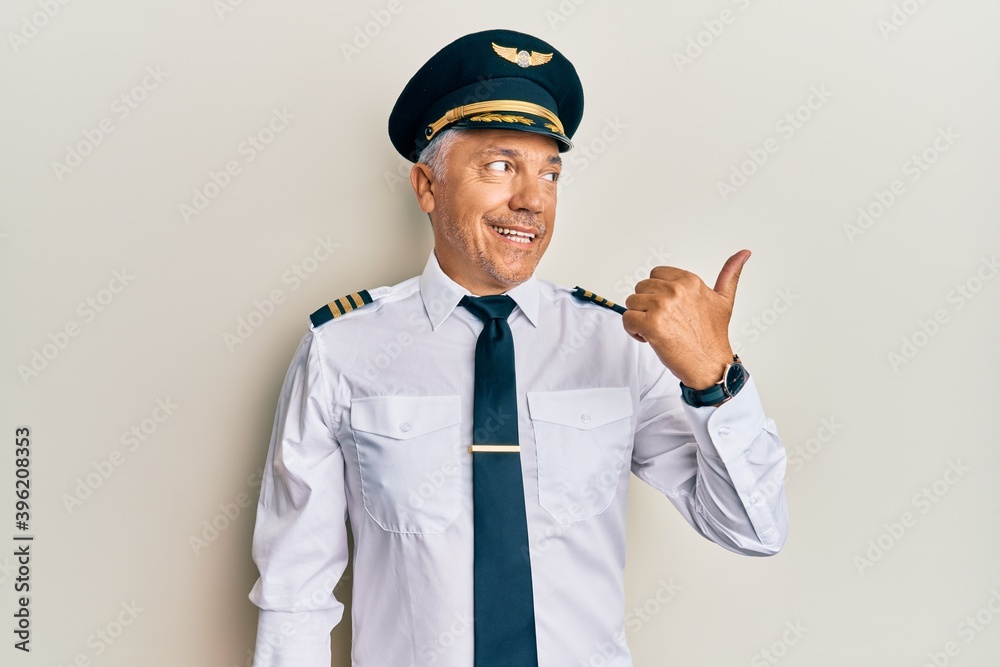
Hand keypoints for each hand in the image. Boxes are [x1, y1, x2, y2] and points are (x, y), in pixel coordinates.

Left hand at [622, 250, 749, 388]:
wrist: (711, 365)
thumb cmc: (714, 336)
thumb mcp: (724, 300)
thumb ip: (730, 274)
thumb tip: (744, 252)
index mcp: (689, 281)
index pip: (655, 274)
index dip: (657, 293)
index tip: (668, 308)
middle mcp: (675, 290)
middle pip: (641, 288)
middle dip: (646, 306)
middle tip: (663, 322)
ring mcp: (663, 307)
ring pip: (631, 303)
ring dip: (639, 318)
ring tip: (657, 330)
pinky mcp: (652, 325)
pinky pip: (627, 319)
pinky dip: (632, 331)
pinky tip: (649, 338)